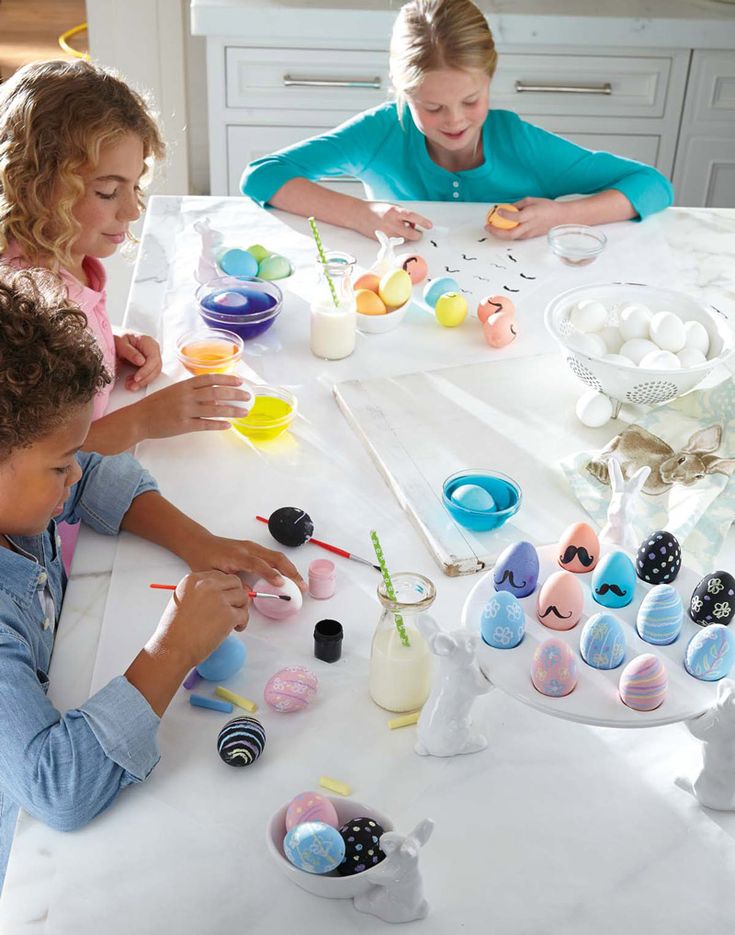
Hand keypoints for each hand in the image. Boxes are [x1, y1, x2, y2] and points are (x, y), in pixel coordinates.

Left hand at [114, 332, 162, 389]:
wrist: (115, 339)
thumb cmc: (118, 338)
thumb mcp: (120, 342)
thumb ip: (130, 352)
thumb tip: (142, 362)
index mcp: (148, 342)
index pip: (153, 359)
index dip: (146, 370)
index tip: (136, 378)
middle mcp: (153, 350)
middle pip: (156, 368)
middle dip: (144, 379)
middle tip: (132, 386)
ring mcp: (152, 357)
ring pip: (153, 374)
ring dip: (142, 382)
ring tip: (130, 385)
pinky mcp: (149, 364)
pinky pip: (149, 375)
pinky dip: (141, 381)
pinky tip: (131, 382)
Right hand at [137, 374, 251, 437]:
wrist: (139, 418)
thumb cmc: (156, 404)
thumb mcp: (174, 391)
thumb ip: (191, 390)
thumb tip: (212, 392)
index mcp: (184, 385)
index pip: (210, 379)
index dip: (227, 379)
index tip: (240, 381)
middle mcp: (186, 396)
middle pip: (216, 393)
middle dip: (235, 394)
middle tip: (248, 397)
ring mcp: (185, 410)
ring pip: (214, 409)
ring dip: (232, 410)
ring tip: (244, 412)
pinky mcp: (183, 425)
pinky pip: (205, 424)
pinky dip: (218, 424)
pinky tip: (228, 425)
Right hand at [154, 571, 249, 669]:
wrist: (172, 648)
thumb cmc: (174, 631)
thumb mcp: (181, 600)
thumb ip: (199, 593)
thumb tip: (219, 595)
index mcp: (193, 580)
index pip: (219, 576)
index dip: (225, 588)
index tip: (226, 598)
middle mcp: (206, 585)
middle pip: (234, 583)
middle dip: (236, 595)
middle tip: (235, 607)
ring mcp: (218, 599)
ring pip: (243, 597)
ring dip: (241, 609)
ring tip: (234, 620)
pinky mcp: (228, 615)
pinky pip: (244, 615)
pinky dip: (243, 623)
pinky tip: (235, 628)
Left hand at [184, 533, 306, 591]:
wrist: (200, 543)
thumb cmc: (203, 559)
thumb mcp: (211, 575)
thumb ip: (229, 583)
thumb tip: (247, 593)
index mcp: (236, 555)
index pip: (257, 564)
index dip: (270, 573)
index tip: (281, 583)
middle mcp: (247, 548)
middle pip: (274, 557)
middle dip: (290, 571)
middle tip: (300, 586)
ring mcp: (252, 547)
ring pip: (277, 556)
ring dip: (290, 569)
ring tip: (300, 583)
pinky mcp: (254, 548)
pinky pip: (273, 556)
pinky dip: (284, 565)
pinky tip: (289, 575)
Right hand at [355, 202, 432, 241]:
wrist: (359, 215)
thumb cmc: (376, 209)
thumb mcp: (392, 207)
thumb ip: (403, 215)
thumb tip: (413, 224)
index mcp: (394, 211)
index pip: (412, 216)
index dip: (422, 221)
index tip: (430, 225)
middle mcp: (391, 223)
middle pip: (411, 234)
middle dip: (417, 234)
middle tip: (419, 232)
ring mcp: (387, 233)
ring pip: (405, 239)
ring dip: (408, 236)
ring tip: (402, 228)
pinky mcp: (384, 241)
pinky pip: (397, 242)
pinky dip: (400, 239)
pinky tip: (395, 232)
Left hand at [485, 197, 568, 240]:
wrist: (560, 218)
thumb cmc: (546, 207)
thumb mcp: (531, 200)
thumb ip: (518, 205)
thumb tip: (505, 209)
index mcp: (531, 214)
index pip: (516, 217)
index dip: (505, 215)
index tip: (498, 210)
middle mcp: (529, 226)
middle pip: (510, 234)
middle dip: (496, 232)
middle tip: (487, 226)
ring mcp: (529, 233)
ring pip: (511, 238)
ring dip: (499, 234)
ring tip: (491, 228)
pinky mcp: (529, 237)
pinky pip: (515, 237)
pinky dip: (506, 234)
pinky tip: (501, 229)